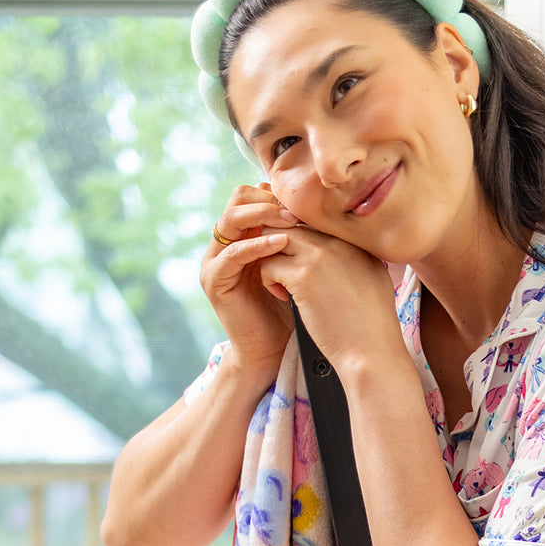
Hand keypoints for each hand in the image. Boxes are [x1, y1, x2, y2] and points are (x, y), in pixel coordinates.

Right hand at [201, 183, 299, 375]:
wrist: (274, 351)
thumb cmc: (294, 311)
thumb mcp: (300, 268)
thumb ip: (303, 240)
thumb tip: (329, 212)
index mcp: (245, 236)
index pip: (254, 195)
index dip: (278, 194)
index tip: (308, 202)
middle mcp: (226, 244)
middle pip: (238, 199)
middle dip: (269, 200)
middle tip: (299, 210)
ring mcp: (216, 261)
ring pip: (231, 220)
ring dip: (263, 216)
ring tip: (292, 222)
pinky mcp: (214, 281)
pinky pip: (232, 254)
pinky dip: (256, 246)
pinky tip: (281, 244)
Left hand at [257, 225, 408, 378]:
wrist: (373, 352)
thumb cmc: (374, 327)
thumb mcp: (375, 281)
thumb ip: (358, 260)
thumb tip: (343, 254)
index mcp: (355, 242)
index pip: (315, 223)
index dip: (303, 243)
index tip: (304, 267)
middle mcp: (337, 242)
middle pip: (293, 223)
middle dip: (281, 246)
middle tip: (285, 273)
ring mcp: (319, 256)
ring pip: (274, 237)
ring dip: (272, 258)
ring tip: (283, 285)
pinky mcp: (302, 276)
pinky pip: (268, 263)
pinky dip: (270, 280)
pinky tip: (285, 298)